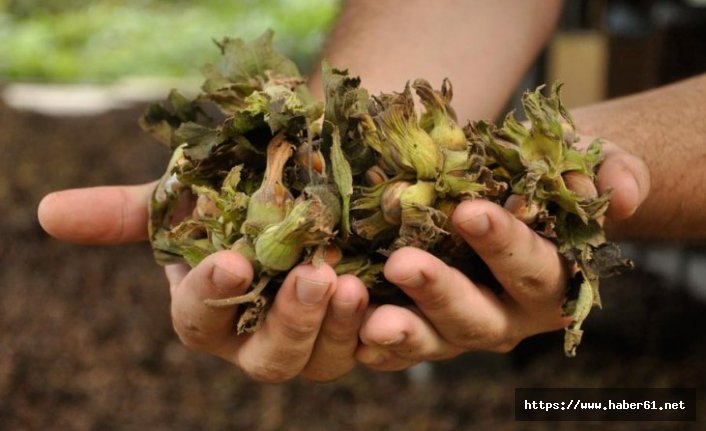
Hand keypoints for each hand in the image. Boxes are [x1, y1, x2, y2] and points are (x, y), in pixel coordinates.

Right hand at [38, 183, 368, 381]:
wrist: (306, 184)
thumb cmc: (238, 195)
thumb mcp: (187, 195)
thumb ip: (127, 212)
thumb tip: (46, 213)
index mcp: (213, 314)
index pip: (201, 320)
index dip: (213, 295)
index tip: (234, 262)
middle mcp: (261, 340)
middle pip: (269, 358)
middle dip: (289, 322)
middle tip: (313, 275)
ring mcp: (316, 343)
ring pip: (324, 362)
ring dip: (339, 329)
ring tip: (353, 283)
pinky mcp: (363, 331)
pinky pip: (376, 349)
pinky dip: (387, 335)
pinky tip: (400, 304)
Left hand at [355, 143, 649, 369]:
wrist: (524, 189)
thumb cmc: (558, 171)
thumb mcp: (594, 161)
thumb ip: (614, 174)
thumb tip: (621, 193)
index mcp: (556, 280)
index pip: (533, 266)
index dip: (504, 243)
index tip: (468, 211)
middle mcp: (512, 314)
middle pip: (479, 316)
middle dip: (441, 291)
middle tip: (402, 263)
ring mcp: (467, 325)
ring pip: (437, 340)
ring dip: (405, 332)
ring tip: (371, 321)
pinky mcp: (430, 325)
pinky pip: (404, 347)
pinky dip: (378, 344)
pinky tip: (353, 332)